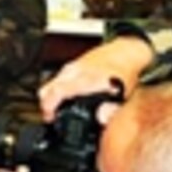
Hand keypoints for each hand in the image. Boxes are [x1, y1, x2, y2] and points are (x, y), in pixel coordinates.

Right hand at [38, 37, 153, 122]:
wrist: (125, 52)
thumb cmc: (124, 71)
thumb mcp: (122, 94)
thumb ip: (111, 109)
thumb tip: (101, 120)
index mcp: (85, 79)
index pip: (56, 92)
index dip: (48, 108)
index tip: (49, 118)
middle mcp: (74, 72)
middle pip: (46, 90)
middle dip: (45, 106)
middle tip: (52, 117)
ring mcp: (70, 67)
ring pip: (49, 84)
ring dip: (49, 98)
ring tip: (57, 110)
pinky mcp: (70, 65)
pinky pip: (55, 79)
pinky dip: (54, 90)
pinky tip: (64, 98)